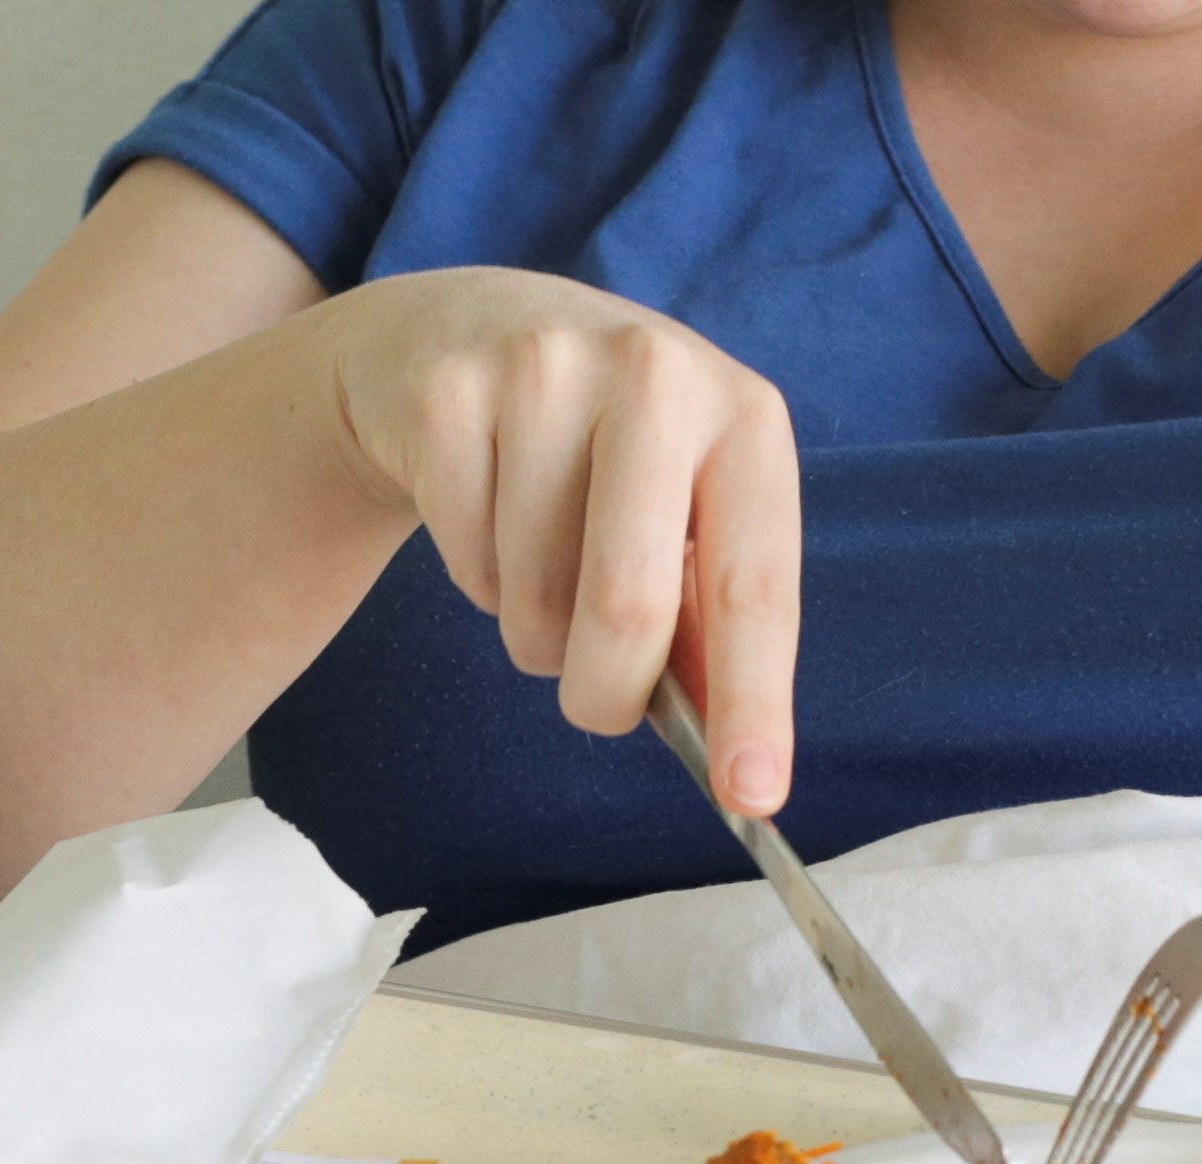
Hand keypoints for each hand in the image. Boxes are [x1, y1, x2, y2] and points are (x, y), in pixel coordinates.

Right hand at [325, 268, 801, 811]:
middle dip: (606, 693)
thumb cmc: (606, 455)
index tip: (751, 795)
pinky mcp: (446, 393)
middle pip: (627, 607)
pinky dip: (477, 579)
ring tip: (541, 559)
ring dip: (536, 630)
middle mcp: (654, 374)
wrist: (469, 330)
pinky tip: (487, 513)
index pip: (755, 587)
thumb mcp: (684, 510)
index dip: (753, 702)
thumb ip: (710, 621)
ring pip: (534, 597)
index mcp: (744, 417)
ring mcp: (543, 370)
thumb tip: (732, 758)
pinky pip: (464, 562)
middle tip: (596, 705)